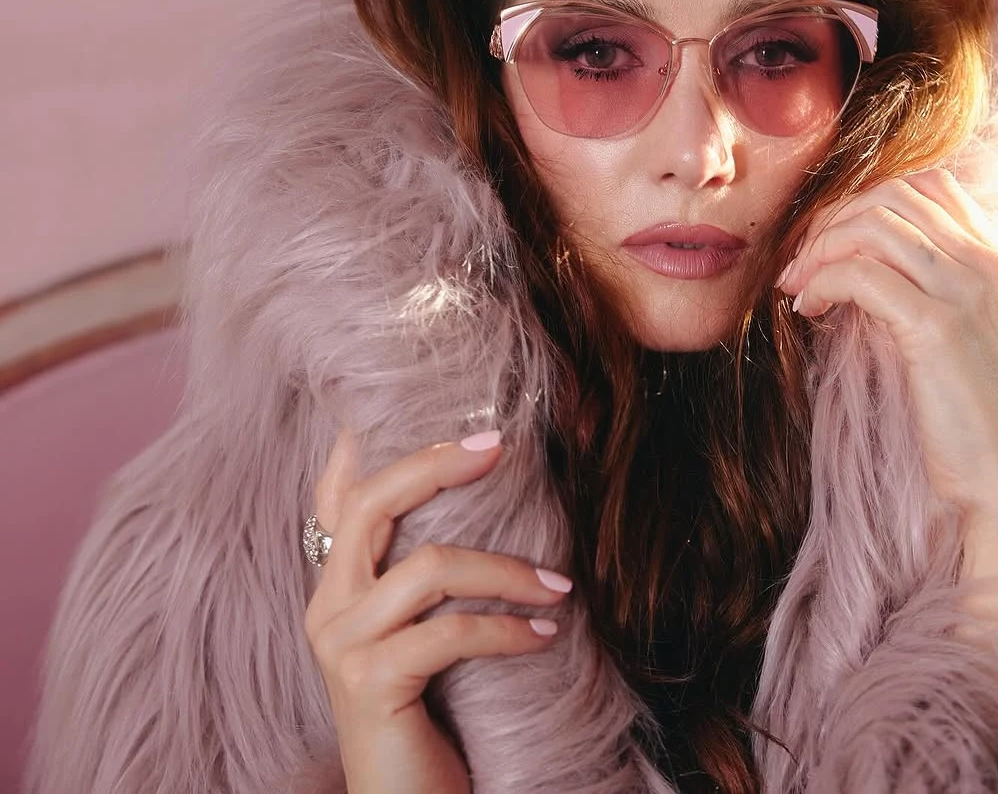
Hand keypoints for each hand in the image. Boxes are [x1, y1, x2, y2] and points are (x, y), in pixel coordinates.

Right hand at [304, 428, 572, 793]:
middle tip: (499, 445)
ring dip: (506, 570)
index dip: (360, 442)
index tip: (403, 398)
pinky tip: (546, 634)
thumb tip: (487, 488)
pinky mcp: (370, 684)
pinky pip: (451, 633)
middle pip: (373, 502)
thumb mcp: (421, 629)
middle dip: (437, 463)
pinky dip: (509, 630)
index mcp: (336, 583)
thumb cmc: (426, 712)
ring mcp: (342, 645)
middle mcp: (327, 604)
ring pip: (428, 566)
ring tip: (559, 584)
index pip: (336, 494)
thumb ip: (427, 571)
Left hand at [775, 167, 997, 660]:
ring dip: (819, 250)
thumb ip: (924, 288)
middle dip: (832, 222)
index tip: (831, 244)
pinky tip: (810, 310)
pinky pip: (861, 273)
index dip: (864, 203)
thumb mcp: (958, 333)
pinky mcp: (936, 326)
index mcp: (993, 258)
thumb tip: (854, 266)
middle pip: (889, 195)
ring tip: (798, 289)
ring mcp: (964, 289)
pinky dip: (822, 282)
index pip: (925, 185)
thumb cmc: (977, 416)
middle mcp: (984, 262)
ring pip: (871, 224)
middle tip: (800, 266)